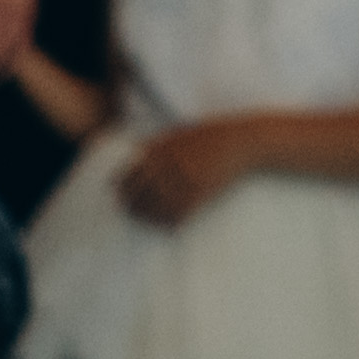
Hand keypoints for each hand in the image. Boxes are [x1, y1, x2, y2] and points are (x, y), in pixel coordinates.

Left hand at [115, 119, 247, 224]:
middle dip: (131, 204)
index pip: (131, 171)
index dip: (121, 186)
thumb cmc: (211, 134)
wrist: (241, 141)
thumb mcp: (180, 132)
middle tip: (129, 212)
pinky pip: (178, 212)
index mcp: (162, 148)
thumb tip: (137, 149)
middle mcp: (170, 163)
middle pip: (140, 191)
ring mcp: (185, 178)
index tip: (118, 194)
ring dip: (148, 216)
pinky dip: (169, 222)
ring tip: (145, 221)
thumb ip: (158, 142)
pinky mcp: (200, 192)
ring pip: (157, 205)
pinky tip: (167, 226)